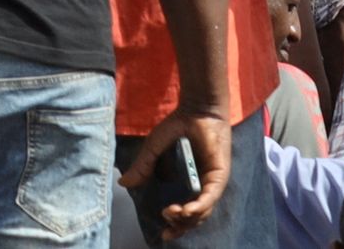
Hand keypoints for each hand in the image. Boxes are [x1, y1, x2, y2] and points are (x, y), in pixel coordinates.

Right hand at [124, 102, 238, 232]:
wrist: (196, 109)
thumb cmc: (178, 127)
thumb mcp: (154, 150)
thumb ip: (142, 167)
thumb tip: (124, 183)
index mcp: (188, 186)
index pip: (185, 215)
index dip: (175, 227)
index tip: (163, 234)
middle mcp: (202, 188)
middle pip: (194, 219)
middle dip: (179, 226)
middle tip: (166, 226)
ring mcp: (212, 183)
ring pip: (203, 212)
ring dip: (187, 218)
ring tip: (171, 213)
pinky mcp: (219, 176)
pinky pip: (210, 198)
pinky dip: (199, 207)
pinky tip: (186, 210)